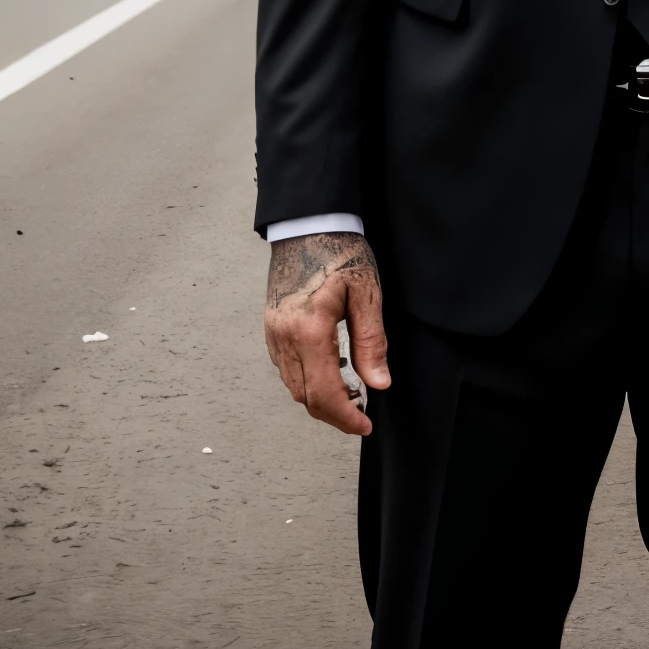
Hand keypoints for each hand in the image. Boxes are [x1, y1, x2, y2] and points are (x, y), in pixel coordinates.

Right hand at [264, 232, 390, 435]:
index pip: (324, 394)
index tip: (365, 425)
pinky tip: (329, 369)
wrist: (307, 223)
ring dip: (319, 398)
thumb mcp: (366, 292)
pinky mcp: (270, 326)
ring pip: (293, 386)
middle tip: (361, 414)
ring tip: (350, 392)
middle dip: (334, 414)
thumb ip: (372, 340)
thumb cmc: (337, 250)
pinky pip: (285, 368)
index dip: (346, 418)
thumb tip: (378, 383)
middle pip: (305, 397)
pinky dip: (306, 380)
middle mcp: (284, 336)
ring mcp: (273, 332)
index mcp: (309, 329)